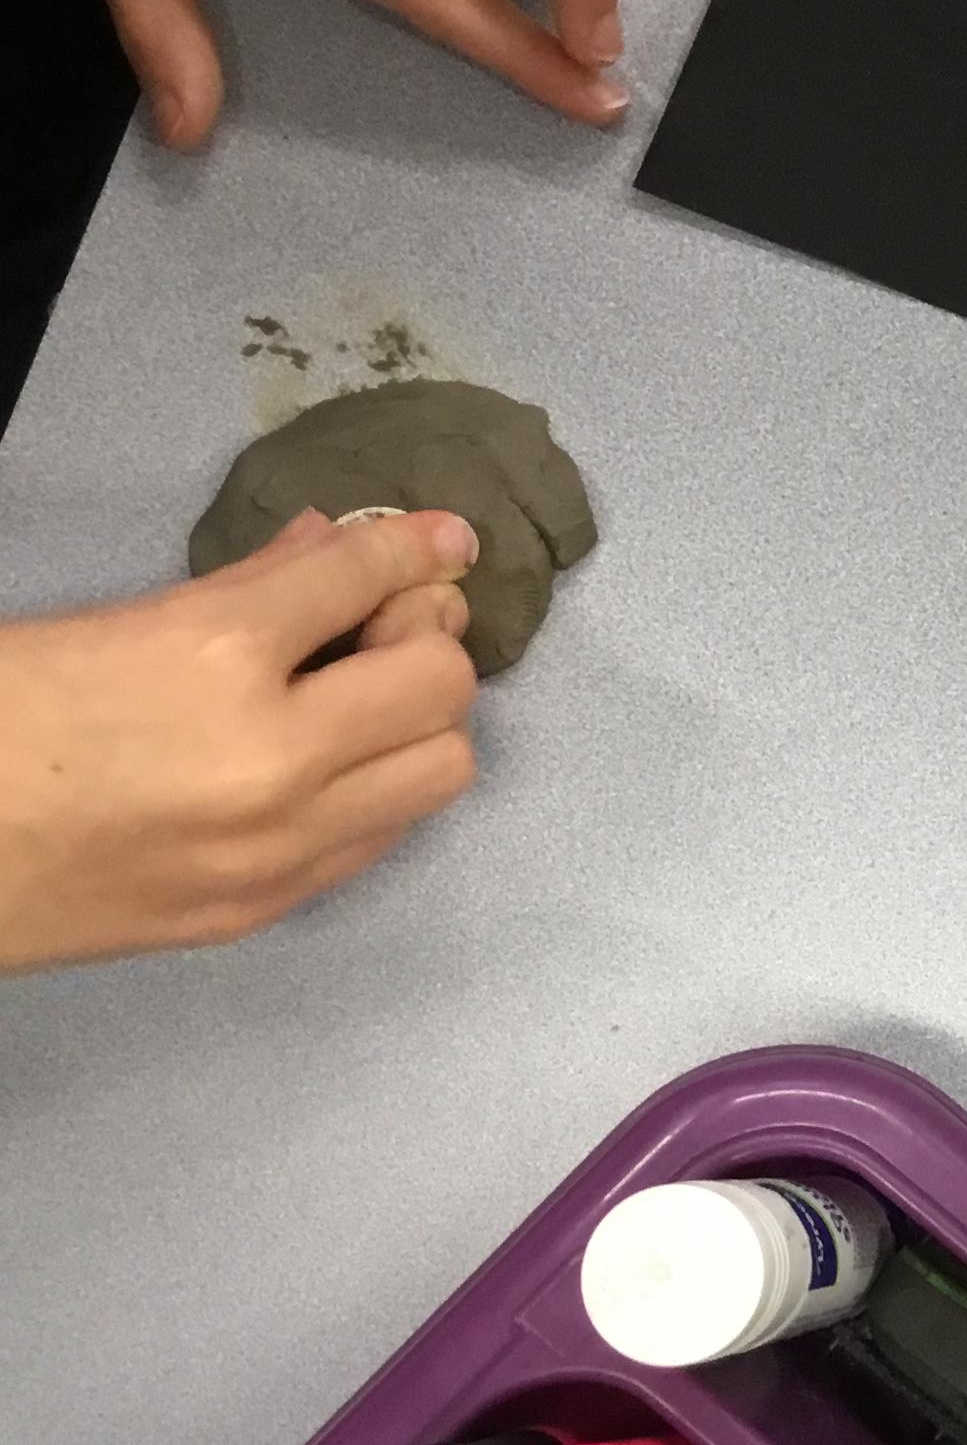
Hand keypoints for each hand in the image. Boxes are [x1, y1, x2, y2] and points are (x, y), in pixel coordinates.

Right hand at [0, 509, 481, 971]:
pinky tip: (333, 765)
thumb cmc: (0, 722)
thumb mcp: (107, 624)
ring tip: (362, 700)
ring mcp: (279, 845)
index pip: (363, 577)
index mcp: (214, 657)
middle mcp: (272, 757)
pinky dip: (381, 788)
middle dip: (424, 638)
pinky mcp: (268, 907)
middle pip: (439, 680)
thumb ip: (244, 585)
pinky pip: (384, 836)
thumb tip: (332, 544)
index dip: (412, 545)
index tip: (444, 537)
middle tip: (383, 625)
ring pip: (441, 767)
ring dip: (421, 722)